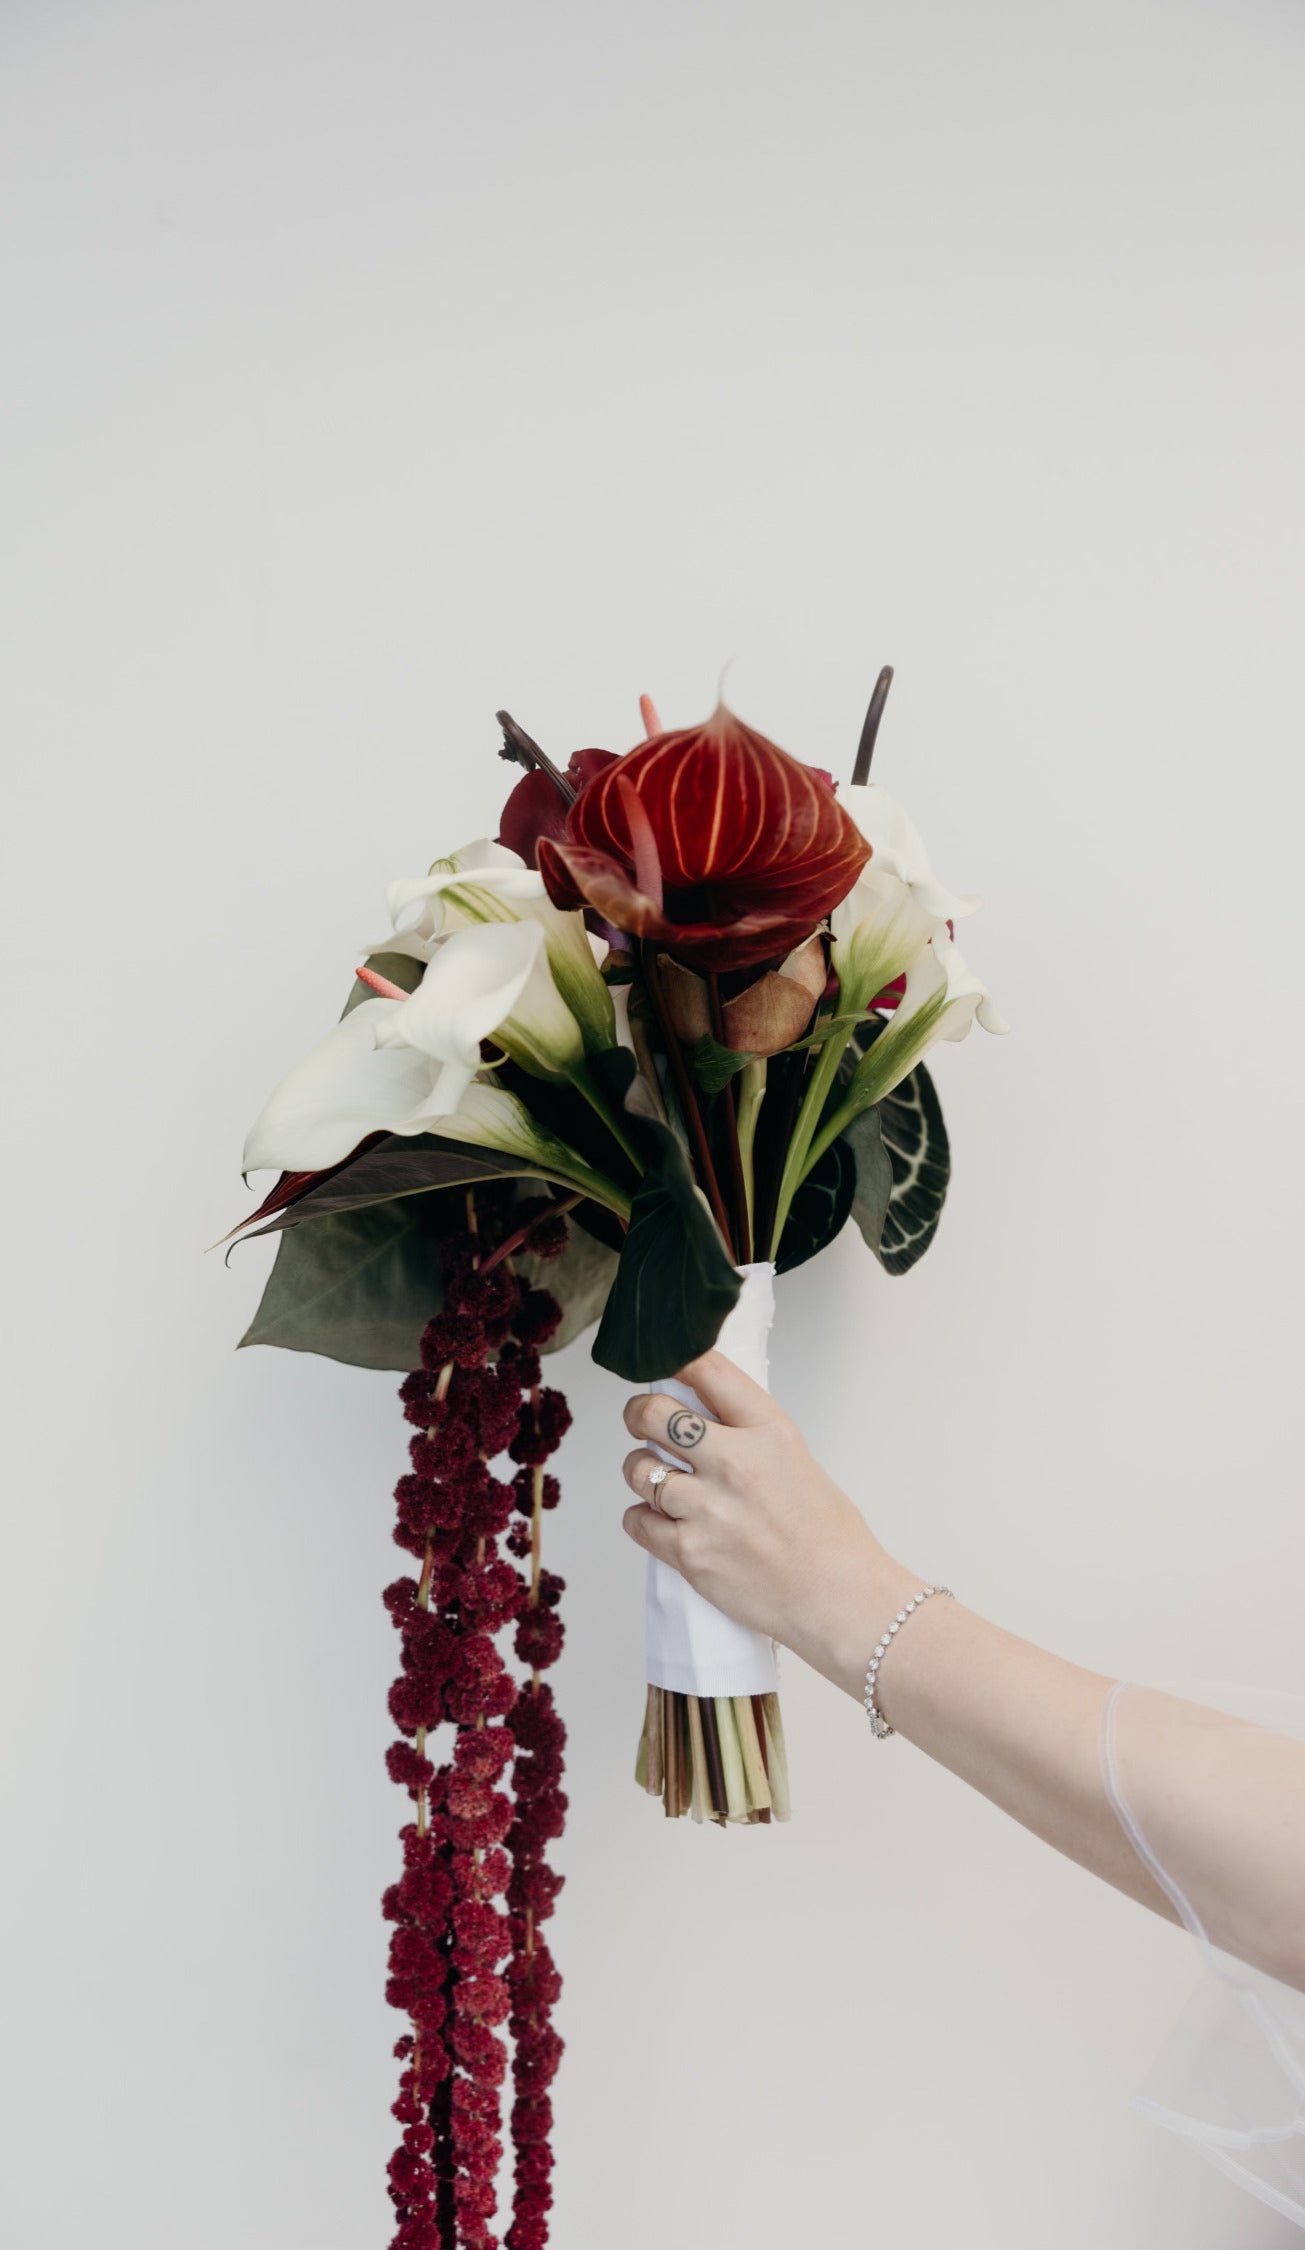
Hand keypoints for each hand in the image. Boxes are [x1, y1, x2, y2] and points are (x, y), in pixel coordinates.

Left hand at [621, 1349, 919, 1698]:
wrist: (837, 1596)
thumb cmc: (825, 1532)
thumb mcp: (794, 1457)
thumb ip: (746, 1432)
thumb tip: (698, 1410)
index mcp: (767, 1430)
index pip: (707, 1370)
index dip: (676, 1358)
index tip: (663, 1360)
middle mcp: (734, 1462)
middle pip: (653, 1414)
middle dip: (638, 1414)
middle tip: (641, 1421)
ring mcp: (708, 1508)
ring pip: (638, 1470)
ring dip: (642, 1472)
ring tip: (659, 1481)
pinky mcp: (689, 1551)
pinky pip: (637, 1520)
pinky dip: (643, 1518)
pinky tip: (663, 1521)